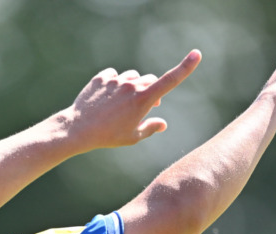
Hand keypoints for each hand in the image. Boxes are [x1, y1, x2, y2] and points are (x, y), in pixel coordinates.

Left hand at [65, 50, 202, 149]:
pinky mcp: (102, 77)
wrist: (79, 128)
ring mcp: (116, 79)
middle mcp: (131, 85)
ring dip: (132, 86)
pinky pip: (114, 75)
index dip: (185, 67)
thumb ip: (150, 128)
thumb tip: (163, 124)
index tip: (197, 54)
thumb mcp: (132, 137)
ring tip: (121, 104)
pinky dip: (114, 84)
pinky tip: (106, 98)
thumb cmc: (108, 136)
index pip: (169, 81)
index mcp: (143, 100)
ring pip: (132, 77)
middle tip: (143, 106)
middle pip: (150, 80)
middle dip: (151, 90)